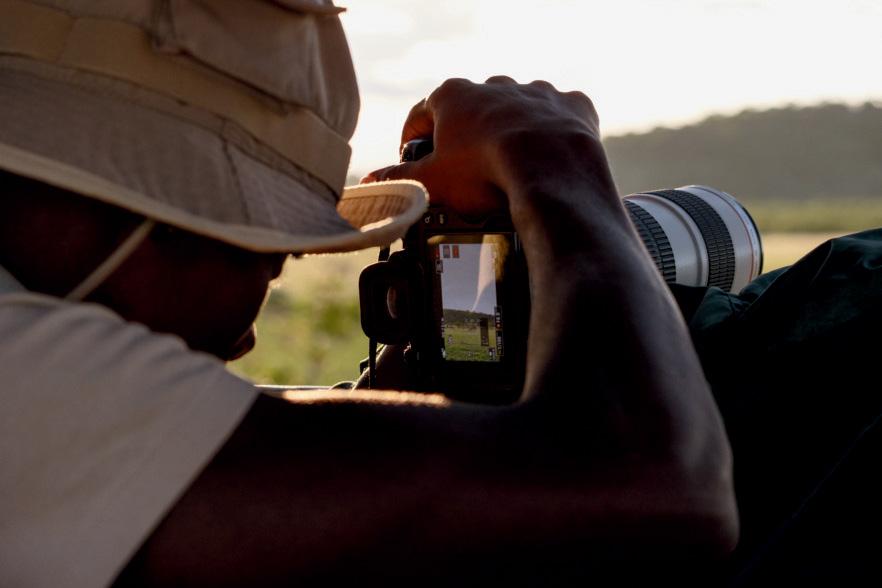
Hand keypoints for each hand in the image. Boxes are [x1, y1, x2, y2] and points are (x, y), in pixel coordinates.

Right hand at [363, 76, 612, 221]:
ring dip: (508, 132)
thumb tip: (370, 183)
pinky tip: (546, 158)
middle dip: (464, 136)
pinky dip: (550, 134)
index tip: (413, 157)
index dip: (412, 139)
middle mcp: (494, 85)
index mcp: (453, 96)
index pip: (420, 114)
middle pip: (469, 111)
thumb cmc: (485, 171)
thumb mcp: (433, 182)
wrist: (551, 170)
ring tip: (508, 167)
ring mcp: (536, 92)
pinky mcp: (571, 105)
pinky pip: (557, 117)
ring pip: (515, 111)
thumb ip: (400, 179)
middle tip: (463, 170)